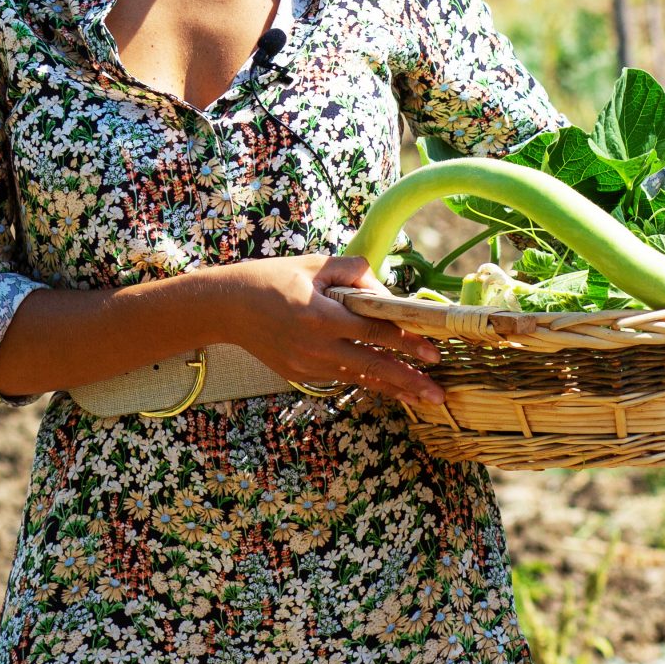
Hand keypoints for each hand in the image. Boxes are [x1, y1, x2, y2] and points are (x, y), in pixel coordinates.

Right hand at [200, 254, 446, 406]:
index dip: (406, 341)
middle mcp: (316, 346)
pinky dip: (366, 381)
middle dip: (409, 380)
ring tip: (422, 399)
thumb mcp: (312, 265)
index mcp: (320, 315)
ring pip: (360, 378)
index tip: (432, 352)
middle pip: (373, 366)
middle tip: (438, 394)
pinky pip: (341, 377)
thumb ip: (352, 271)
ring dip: (393, 388)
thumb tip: (383, 289)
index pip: (374, 330)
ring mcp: (308, 366)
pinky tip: (389, 387)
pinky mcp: (300, 375)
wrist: (226, 307)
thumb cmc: (270, 278)